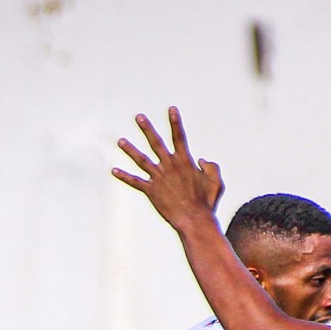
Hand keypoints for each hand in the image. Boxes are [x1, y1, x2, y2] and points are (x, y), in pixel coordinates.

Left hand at [111, 108, 224, 230]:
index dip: (175, 122)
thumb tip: (202, 160)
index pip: (179, 137)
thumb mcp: (215, 182)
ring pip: (141, 160)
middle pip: (156, 143)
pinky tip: (115, 170)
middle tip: (139, 117)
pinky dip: (125, 176)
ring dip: (130, 150)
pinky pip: (135, 182)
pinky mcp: (151, 191)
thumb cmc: (205, 202)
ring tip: (121, 141)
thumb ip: (211, 167)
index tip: (171, 109)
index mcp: (184, 162)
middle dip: (147, 129)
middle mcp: (169, 166)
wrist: (194, 219)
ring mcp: (159, 178)